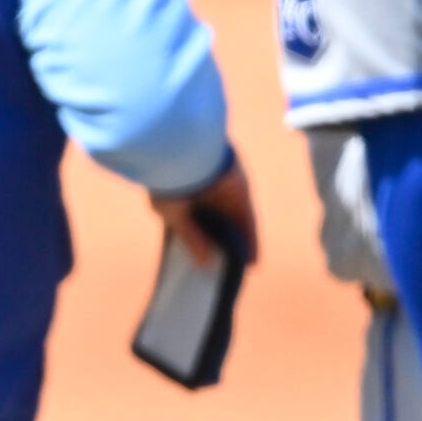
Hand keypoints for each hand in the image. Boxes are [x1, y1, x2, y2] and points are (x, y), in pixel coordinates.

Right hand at [151, 154, 259, 268]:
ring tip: (241, 270)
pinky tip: (252, 260)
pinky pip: (248, 221)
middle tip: (224, 271)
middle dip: (220, 247)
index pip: (193, 226)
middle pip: (216, 227)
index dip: (198, 244)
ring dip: (238, 246)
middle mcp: (204, 197)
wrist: (185, 150)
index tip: (201, 264)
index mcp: (181, 199)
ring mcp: (224, 195)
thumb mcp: (173, 215)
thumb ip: (191, 238)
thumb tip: (203, 263)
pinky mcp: (241, 193)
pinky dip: (251, 239)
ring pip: (234, 225)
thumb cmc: (169, 182)